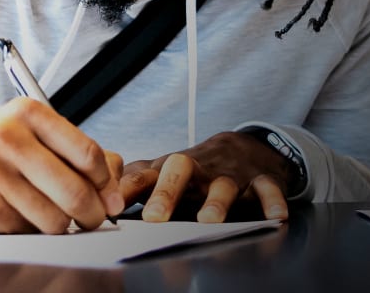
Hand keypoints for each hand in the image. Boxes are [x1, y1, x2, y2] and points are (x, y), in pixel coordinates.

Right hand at [0, 98, 124, 233]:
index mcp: (26, 114)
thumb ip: (71, 153)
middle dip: (91, 213)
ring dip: (57, 225)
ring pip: (56, 219)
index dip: (106, 183)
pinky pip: (28, 232)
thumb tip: (113, 191)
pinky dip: (27, 230)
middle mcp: (8, 138)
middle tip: (90, 218)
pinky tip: (11, 214)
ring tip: (40, 211)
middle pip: (76, 190)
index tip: (109, 196)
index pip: (87, 153)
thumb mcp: (25, 136)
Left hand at [119, 131, 294, 223]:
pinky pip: (267, 189)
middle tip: (154, 217)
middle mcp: (197, 169)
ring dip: (216, 202)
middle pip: (179, 170)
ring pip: (223, 185)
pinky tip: (274, 216)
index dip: (127, 188)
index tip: (112, 206)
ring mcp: (229, 175)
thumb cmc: (192, 169)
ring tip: (208, 220)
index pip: (143, 174)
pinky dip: (272, 201)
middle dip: (166, 193)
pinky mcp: (259, 181)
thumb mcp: (161, 172)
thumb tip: (96, 196)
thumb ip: (132, 182)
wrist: (241, 149)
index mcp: (168, 169)